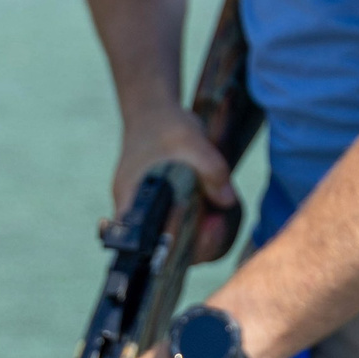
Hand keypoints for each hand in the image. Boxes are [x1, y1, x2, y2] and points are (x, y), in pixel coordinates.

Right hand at [113, 103, 238, 252]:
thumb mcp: (192, 142)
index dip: (170, 247)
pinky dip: (198, 220)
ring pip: (173, 235)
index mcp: (131, 199)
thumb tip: (227, 202)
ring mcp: (148, 208)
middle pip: (162, 245)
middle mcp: (134, 209)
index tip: (198, 236)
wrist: (154, 109)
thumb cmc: (165, 125)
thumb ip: (211, 170)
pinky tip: (215, 207)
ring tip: (219, 219)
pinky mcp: (162, 203)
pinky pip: (180, 222)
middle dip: (194, 243)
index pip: (143, 242)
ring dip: (198, 232)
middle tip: (217, 226)